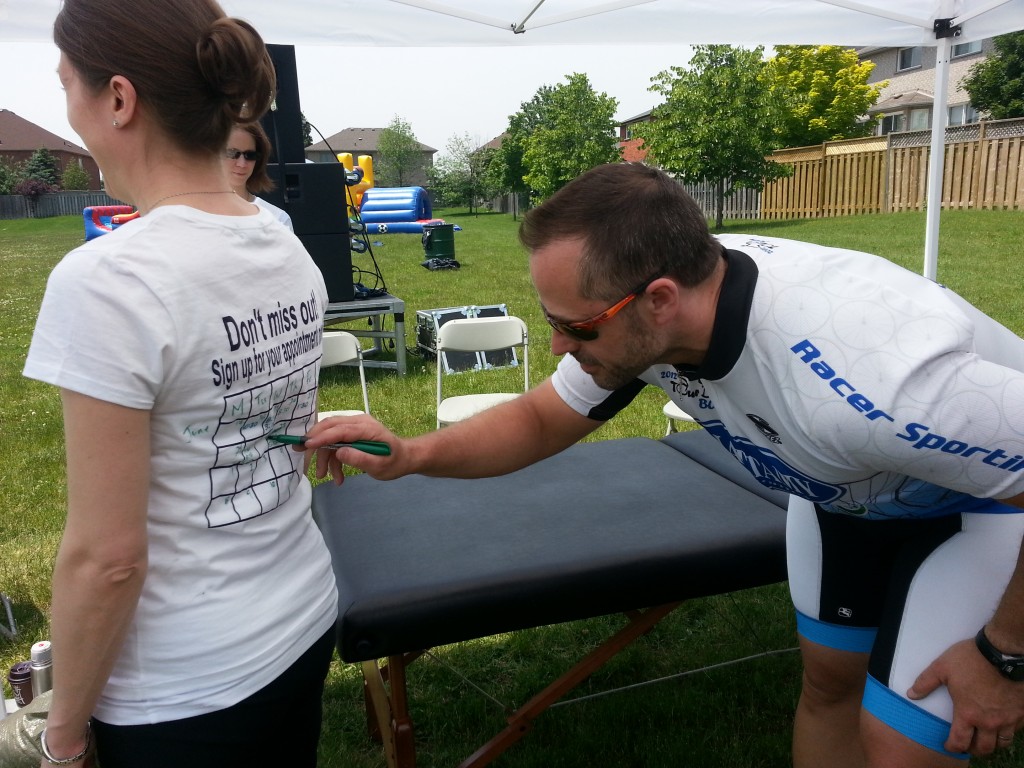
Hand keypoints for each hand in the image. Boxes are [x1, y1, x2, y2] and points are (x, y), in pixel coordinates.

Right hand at [304, 414, 406, 482]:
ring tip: (325, 477)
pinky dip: (333, 459)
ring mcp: (355, 427)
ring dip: (325, 458)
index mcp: (366, 428)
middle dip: (314, 440)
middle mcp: (358, 422)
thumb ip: (360, 459)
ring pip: (330, 437)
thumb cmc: (394, 462)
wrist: (404, 458)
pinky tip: (337, 477)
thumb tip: (339, 453)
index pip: (339, 429)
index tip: (305, 445)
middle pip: (329, 427)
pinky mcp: (352, 434)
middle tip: (299, 452)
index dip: (321, 437)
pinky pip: (336, 443)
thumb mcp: (380, 466)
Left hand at [909, 637, 1023, 754]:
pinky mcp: (1021, 712)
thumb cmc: (971, 659)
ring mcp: (1008, 718)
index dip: (952, 747)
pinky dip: (1008, 731)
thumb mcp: (942, 667)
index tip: (948, 746)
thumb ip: (926, 682)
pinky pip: (1016, 730)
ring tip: (985, 738)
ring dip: (993, 744)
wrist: (1004, 653)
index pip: (959, 741)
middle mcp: (990, 721)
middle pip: (984, 748)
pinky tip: (1002, 724)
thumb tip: (911, 694)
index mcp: (968, 713)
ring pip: (1002, 742)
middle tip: (967, 745)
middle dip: (973, 749)